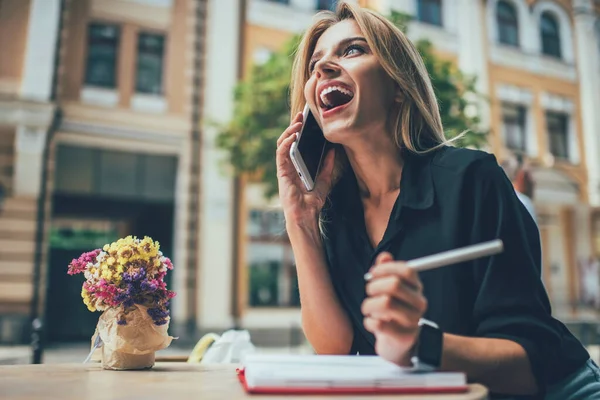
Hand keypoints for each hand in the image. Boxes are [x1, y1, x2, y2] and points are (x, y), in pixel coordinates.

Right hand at [276, 112, 334, 227]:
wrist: (306, 215)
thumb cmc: (313, 201)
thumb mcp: (325, 179)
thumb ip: (327, 165)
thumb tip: (333, 150)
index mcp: (297, 165)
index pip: (296, 144)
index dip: (300, 131)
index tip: (307, 119)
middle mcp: (289, 165)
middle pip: (288, 140)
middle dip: (294, 126)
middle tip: (302, 115)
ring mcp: (284, 168)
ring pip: (282, 144)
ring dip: (289, 131)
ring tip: (298, 123)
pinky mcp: (281, 172)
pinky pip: (281, 154)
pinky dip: (286, 143)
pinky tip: (294, 136)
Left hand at [362, 252, 427, 366]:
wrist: (400, 346)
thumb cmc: (393, 314)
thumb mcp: (391, 292)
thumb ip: (387, 272)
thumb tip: (384, 256)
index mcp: (417, 289)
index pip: (407, 271)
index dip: (386, 268)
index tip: (373, 273)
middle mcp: (419, 304)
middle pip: (394, 284)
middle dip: (374, 286)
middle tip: (369, 292)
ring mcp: (412, 321)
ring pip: (384, 303)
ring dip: (369, 305)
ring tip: (369, 310)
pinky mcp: (403, 337)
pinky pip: (378, 324)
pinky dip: (369, 322)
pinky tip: (372, 323)